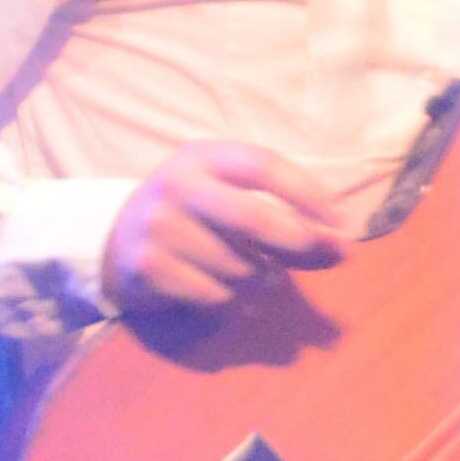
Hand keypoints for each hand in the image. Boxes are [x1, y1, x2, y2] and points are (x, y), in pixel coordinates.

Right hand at [103, 142, 344, 313]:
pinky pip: (214, 296)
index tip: (341, 221)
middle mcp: (178, 185)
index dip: (307, 193)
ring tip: (253, 273)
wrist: (115, 241)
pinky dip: (232, 303)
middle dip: (295, 241)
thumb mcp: (233, 202)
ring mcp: (158, 226)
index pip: (264, 166)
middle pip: (251, 216)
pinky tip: (223, 293)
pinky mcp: (147, 267)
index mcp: (205, 157)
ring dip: (260, 278)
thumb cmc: (195, 217)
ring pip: (238, 265)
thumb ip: (289, 221)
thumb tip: (343, 248)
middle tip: (323, 254)